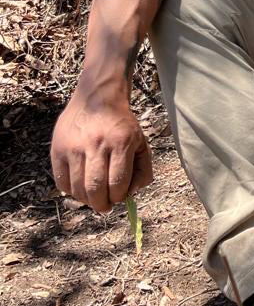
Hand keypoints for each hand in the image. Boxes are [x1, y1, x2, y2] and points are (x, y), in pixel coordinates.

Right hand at [51, 89, 152, 213]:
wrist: (97, 99)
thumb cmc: (122, 126)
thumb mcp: (141, 143)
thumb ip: (143, 170)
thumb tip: (131, 195)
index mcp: (121, 142)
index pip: (117, 183)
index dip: (119, 198)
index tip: (119, 198)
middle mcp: (96, 144)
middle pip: (95, 189)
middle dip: (102, 205)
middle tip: (105, 206)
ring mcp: (74, 147)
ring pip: (77, 188)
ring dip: (87, 200)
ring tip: (93, 197)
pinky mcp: (58, 149)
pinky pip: (62, 182)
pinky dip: (71, 191)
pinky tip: (80, 187)